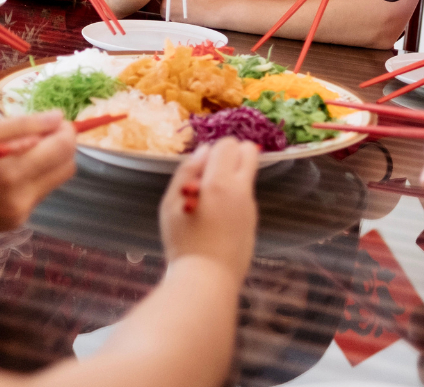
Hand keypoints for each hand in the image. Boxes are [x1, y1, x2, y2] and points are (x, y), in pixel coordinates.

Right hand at [0, 112, 76, 235]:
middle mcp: (20, 197)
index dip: (64, 129)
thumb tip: (56, 117)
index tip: (51, 120)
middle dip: (59, 146)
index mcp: (12, 169)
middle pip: (66, 167)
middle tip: (37, 133)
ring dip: (45, 162)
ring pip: (52, 181)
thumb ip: (22, 124)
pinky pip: (34, 195)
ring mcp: (17, 214)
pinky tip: (3, 172)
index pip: (64, 148)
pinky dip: (29, 179)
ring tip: (14, 152)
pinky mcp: (10, 224)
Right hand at [160, 137, 258, 281]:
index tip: (201, 166)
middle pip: (248, 152)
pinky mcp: (253, 222)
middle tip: (212, 171)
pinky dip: (234, 196)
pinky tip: (217, 217)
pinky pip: (245, 196)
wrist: (207, 279)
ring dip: (232, 176)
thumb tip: (203, 150)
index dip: (214, 149)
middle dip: (233, 153)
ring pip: (247, 174)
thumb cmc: (183, 242)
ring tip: (210, 199)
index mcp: (218, 182)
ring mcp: (250, 206)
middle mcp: (240, 190)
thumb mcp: (170, 203)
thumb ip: (186, 171)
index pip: (228, 144)